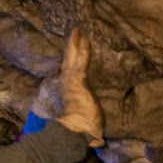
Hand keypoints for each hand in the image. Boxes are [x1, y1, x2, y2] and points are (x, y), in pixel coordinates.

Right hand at [54, 29, 102, 145]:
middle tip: (75, 31)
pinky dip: (83, 49)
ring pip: (73, 57)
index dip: (71, 58)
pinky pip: (81, 61)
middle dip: (71, 46)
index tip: (73, 48)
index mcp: (68, 89)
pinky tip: (84, 38)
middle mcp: (67, 82)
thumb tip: (95, 126)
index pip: (69, 70)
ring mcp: (71, 80)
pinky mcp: (78, 80)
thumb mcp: (84, 116)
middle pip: (68, 60)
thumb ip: (87, 113)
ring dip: (76, 43)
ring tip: (78, 30)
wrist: (76, 132)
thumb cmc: (81, 127)